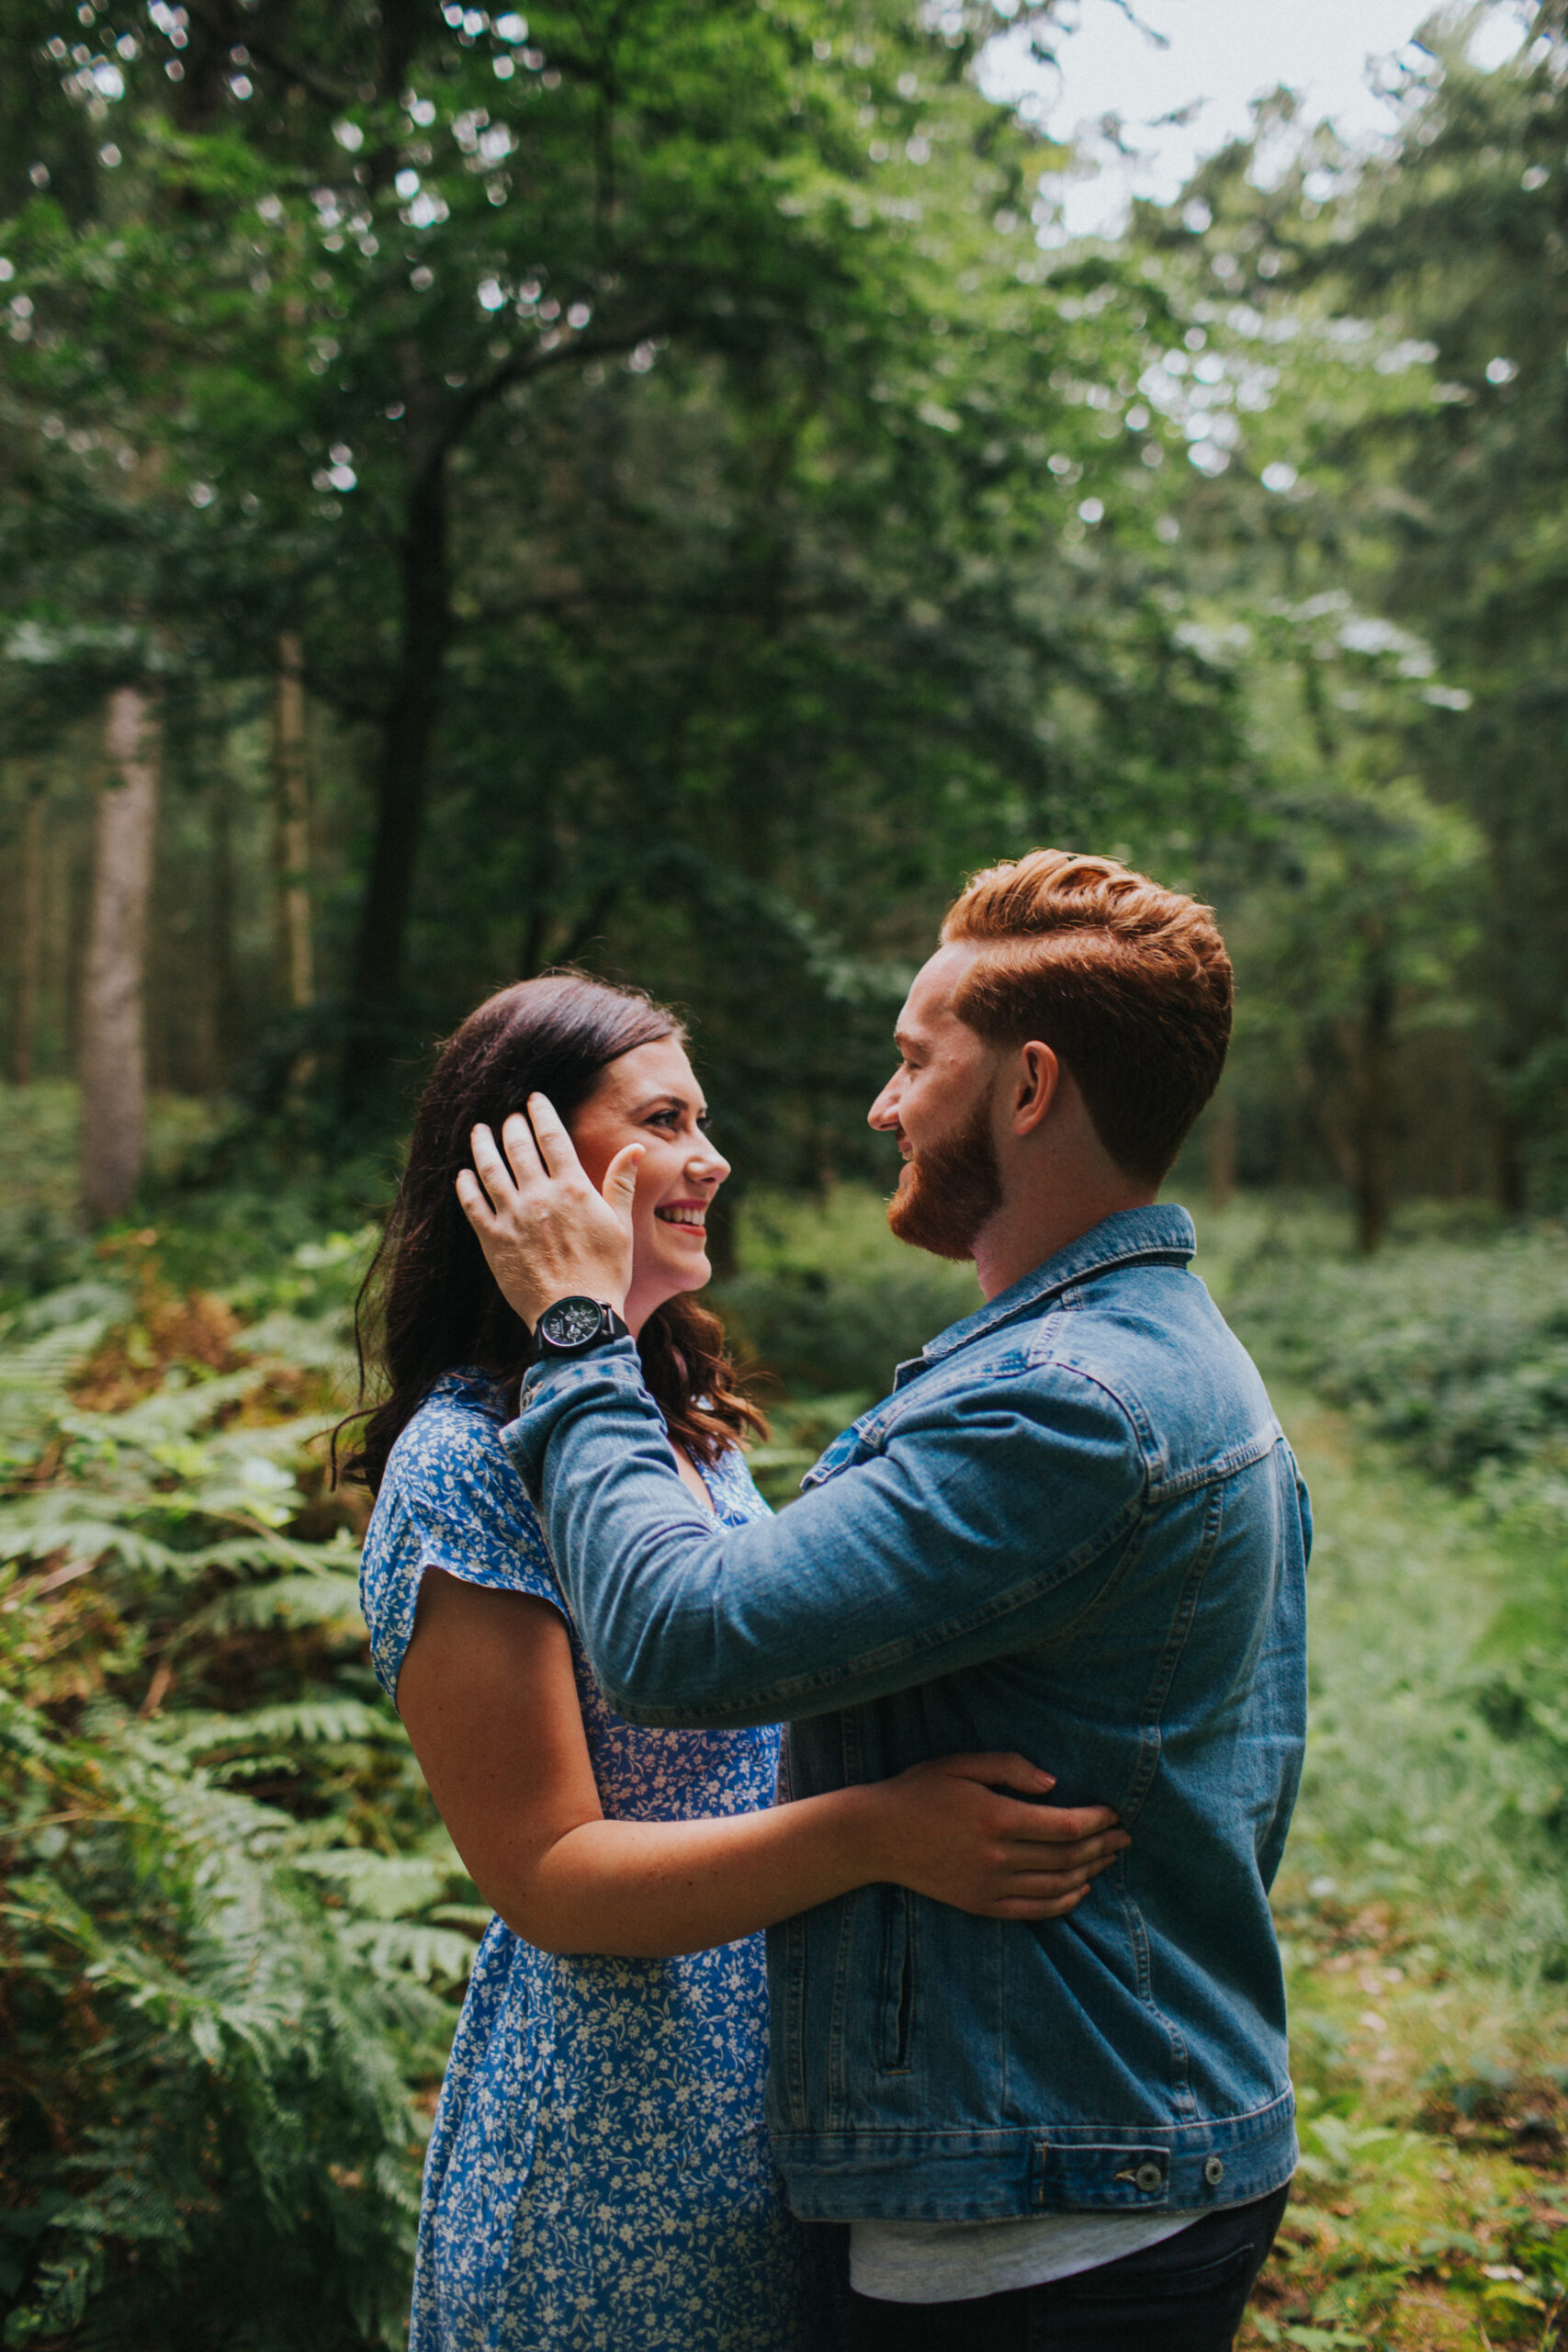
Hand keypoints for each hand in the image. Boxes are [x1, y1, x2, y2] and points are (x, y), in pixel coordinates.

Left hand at [455, 1095, 642, 1332]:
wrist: (576, 1315)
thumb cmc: (605, 1272)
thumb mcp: (621, 1225)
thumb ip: (621, 1183)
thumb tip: (635, 1149)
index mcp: (572, 1188)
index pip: (552, 1137)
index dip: (541, 1113)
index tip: (534, 1099)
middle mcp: (539, 1196)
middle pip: (517, 1147)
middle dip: (512, 1125)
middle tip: (509, 1115)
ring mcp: (512, 1217)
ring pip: (490, 1170)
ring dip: (483, 1146)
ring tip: (479, 1131)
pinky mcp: (493, 1240)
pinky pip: (473, 1205)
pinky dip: (466, 1186)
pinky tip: (463, 1175)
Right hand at [859, 1752, 1127, 1920]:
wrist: (876, 1836)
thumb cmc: (918, 1791)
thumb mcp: (961, 1764)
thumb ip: (1010, 1768)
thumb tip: (1054, 1785)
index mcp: (995, 1817)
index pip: (1063, 1826)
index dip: (1095, 1821)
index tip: (1114, 1813)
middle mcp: (997, 1857)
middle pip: (1066, 1857)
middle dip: (1101, 1846)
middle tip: (1124, 1836)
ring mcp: (989, 1885)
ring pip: (1055, 1885)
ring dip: (1089, 1872)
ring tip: (1109, 1859)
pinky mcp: (980, 1904)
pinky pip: (1033, 1910)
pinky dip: (1063, 1902)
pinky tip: (1079, 1889)